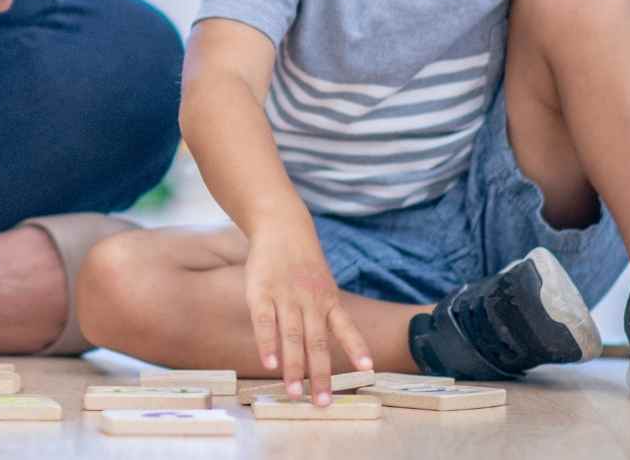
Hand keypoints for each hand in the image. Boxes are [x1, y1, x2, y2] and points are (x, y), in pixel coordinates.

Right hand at [245, 222, 371, 402]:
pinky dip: (267, 344)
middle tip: (321, 402)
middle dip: (320, 374)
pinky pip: (264, 322)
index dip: (356, 348)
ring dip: (293, 367)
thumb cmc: (303, 263)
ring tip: (293, 394)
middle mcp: (310, 301)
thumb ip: (325, 315)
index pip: (346, 328)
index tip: (368, 369)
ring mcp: (286, 296)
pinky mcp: (261, 292)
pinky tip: (269, 364)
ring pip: (292, 337)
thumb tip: (323, 349)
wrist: (282, 226)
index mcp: (329, 300)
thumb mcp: (323, 284)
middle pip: (317, 342)